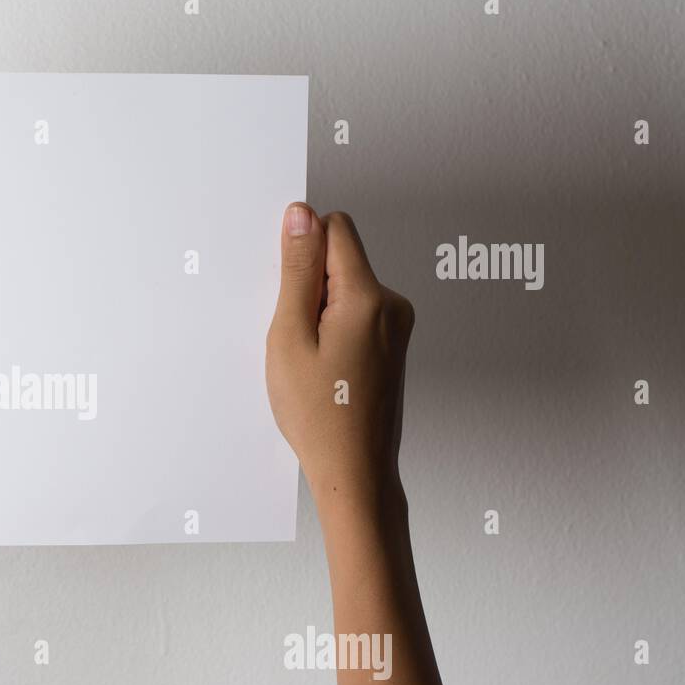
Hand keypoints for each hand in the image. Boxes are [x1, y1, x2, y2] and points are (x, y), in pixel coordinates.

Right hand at [265, 205, 413, 503]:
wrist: (355, 470)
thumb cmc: (320, 414)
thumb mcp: (291, 336)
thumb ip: (297, 271)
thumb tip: (301, 215)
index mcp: (369, 297)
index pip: (334, 229)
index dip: (301, 252)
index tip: (288, 293)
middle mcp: (392, 305)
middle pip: (340, 259)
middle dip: (308, 286)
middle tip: (295, 337)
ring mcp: (396, 326)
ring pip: (345, 289)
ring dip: (318, 313)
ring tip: (310, 360)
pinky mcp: (392, 345)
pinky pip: (354, 315)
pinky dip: (332, 332)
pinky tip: (322, 369)